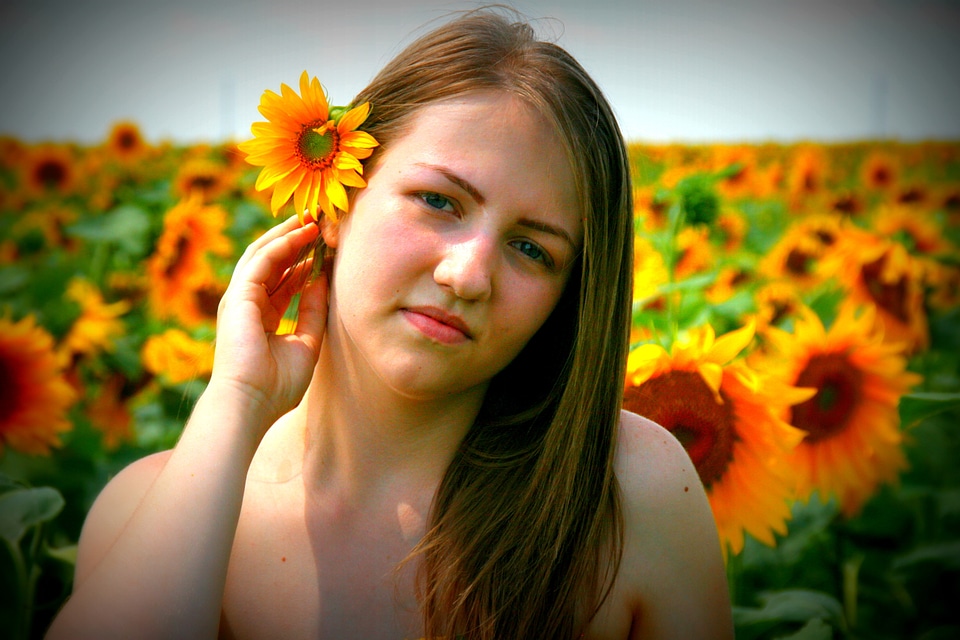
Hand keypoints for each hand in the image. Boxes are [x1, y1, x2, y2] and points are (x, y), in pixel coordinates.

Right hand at [210, 216, 327, 430]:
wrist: (250, 404)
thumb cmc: (277, 386)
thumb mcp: (306, 342)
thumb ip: (313, 311)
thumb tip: (323, 280)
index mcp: (262, 316)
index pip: (282, 280)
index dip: (303, 261)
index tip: (325, 247)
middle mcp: (248, 303)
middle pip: (272, 262)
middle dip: (294, 240)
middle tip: (317, 222)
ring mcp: (239, 298)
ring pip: (263, 255)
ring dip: (287, 235)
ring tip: (311, 219)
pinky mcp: (237, 296)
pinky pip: (260, 261)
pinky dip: (280, 245)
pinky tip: (299, 233)